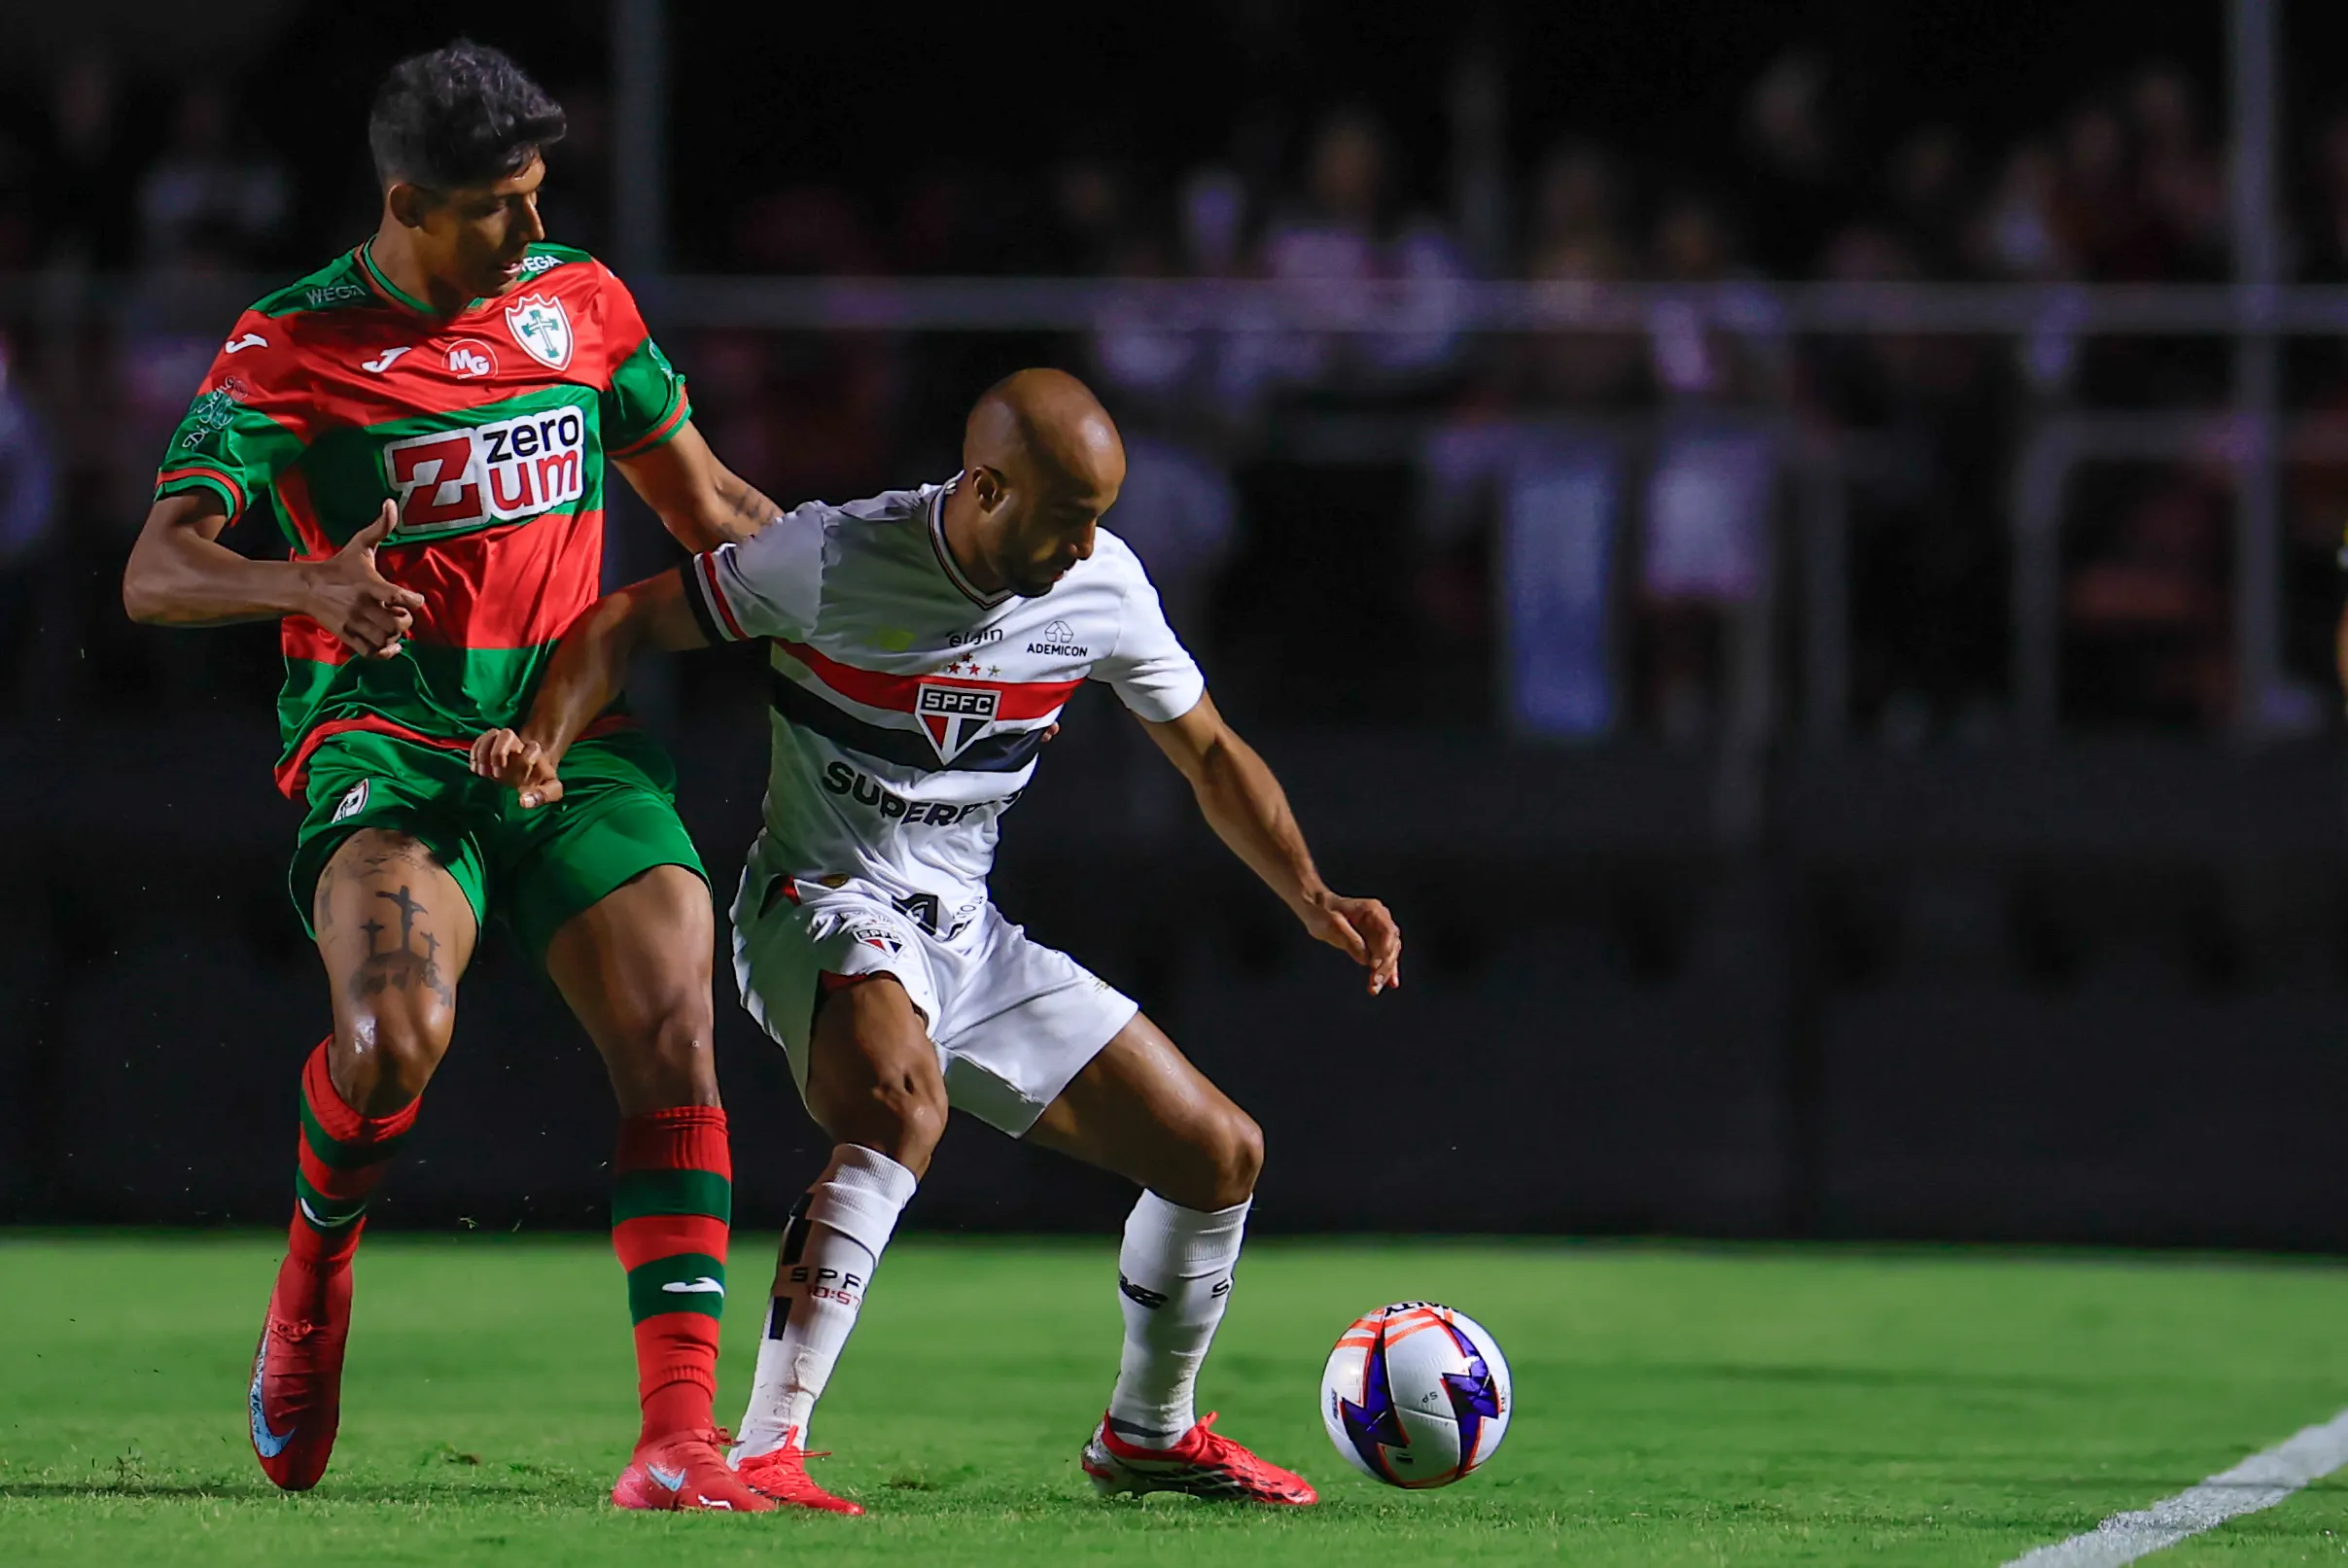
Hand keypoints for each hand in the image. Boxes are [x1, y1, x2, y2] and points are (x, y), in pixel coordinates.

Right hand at [300, 500, 426, 658]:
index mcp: (370, 584)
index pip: (401, 598)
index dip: (414, 601)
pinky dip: (385, 653)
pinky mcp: (347, 636)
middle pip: (398, 624)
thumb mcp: (360, 544)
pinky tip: (391, 646)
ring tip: (393, 626)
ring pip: (386, 639)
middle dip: (405, 621)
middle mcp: (363, 606)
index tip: (414, 599)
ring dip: (395, 636)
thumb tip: (391, 502)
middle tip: (400, 614)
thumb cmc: (341, 566)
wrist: (307, 587)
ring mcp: (354, 623)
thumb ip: (381, 527)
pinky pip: (371, 653)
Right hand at [469, 728, 564, 808]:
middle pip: (507, 734)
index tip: (521, 780)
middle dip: (498, 751)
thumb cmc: (541, 782)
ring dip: (483, 752)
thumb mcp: (550, 790)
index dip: (526, 759)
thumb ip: (543, 795)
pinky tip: (474, 769)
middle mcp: (518, 746)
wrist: (531, 774)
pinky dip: (474, 753)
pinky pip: (479, 741)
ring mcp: (503, 744)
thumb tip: (523, 802)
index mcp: (535, 754)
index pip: (533, 747)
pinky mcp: (490, 747)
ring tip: (482, 773)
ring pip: (491, 735)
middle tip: (497, 774)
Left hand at [1299, 890, 1402, 995]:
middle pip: (1391, 945)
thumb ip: (1350, 939)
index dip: (1385, 949)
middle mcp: (1380, 921)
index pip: (1388, 931)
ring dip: (1384, 972)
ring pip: (1389, 955)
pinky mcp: (1372, 943)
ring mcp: (1377, 932)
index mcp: (1373, 910)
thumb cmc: (1323, 913)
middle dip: (1385, 965)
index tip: (1375, 964)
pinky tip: (1390, 983)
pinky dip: (1385, 971)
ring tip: (1375, 988)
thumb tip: (1366, 958)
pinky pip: (1383, 959)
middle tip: (1375, 980)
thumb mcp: (1332, 924)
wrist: (1317, 911)